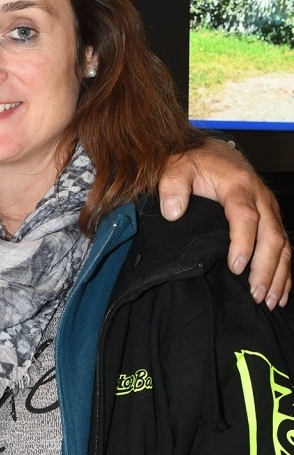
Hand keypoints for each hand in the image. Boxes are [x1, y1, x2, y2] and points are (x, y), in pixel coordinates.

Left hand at [159, 141, 290, 308]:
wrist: (211, 153)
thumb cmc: (193, 164)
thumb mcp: (177, 168)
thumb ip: (172, 187)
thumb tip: (173, 212)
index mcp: (238, 186)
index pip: (245, 217)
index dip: (243, 243)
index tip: (235, 268)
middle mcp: (261, 198)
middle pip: (271, 235)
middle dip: (266, 268)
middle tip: (256, 295)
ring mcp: (269, 209)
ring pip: (283, 244)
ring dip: (279, 274)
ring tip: (269, 301)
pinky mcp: (271, 219)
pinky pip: (285, 246)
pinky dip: (285, 271)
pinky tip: (280, 293)